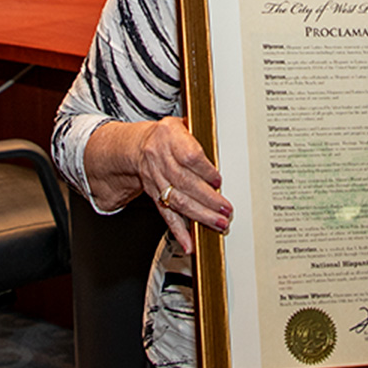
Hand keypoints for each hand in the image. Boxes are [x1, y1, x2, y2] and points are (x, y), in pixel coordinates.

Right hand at [133, 116, 232, 252]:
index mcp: (169, 136)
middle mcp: (160, 158)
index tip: (218, 181)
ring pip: (177, 200)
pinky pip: (166, 214)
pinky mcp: (154, 196)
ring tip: (218, 222)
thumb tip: (229, 147)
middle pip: (184, 182)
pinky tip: (189, 243)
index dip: (204, 170)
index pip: (188, 156)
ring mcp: (155, 179)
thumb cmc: (168, 136)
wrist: (138, 146)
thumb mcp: (182, 125)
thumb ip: (200, 136)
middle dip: (207, 198)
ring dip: (199, 215)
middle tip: (226, 209)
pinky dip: (178, 231)